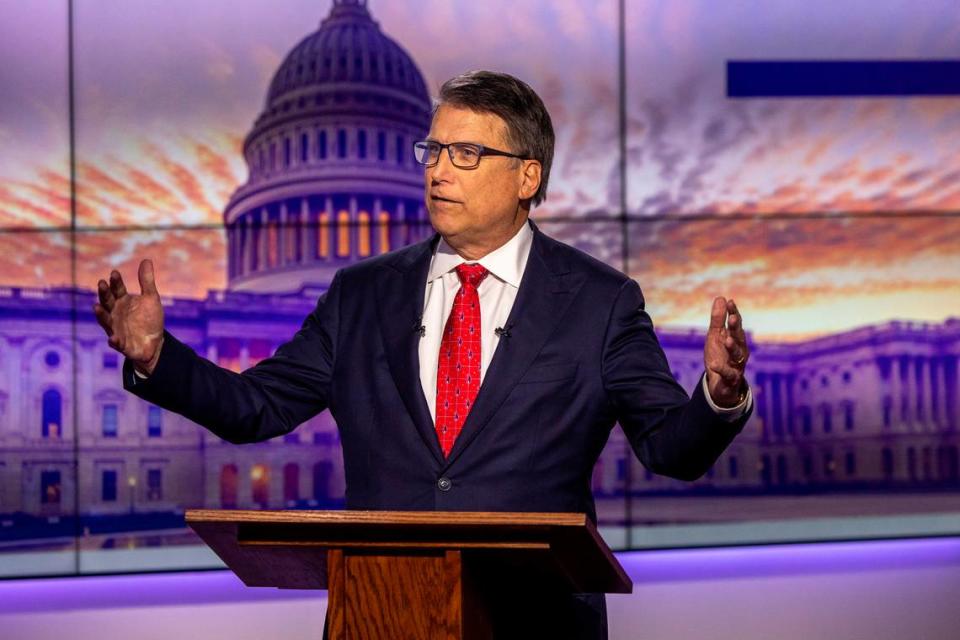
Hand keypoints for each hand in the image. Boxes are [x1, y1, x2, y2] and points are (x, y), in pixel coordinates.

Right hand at [93, 259, 164, 375]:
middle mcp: (115, 313)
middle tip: (102, 283)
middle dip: (104, 294)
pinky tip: (112, 338)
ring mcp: (116, 328)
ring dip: (101, 315)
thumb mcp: (151, 298)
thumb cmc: (149, 318)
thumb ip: (146, 281)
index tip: (114, 273)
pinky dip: (114, 341)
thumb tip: (146, 259)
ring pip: (106, 321)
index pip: (117, 289)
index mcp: (122, 301)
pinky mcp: (121, 344)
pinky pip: (116, 343)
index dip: (115, 282)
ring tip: (96, 307)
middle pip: (107, 302)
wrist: (155, 342)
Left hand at [704, 297, 748, 407]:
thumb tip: (721, 298)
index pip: (735, 323)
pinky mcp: (731, 378)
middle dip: (735, 328)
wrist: (721, 384)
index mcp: (735, 338)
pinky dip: (721, 369)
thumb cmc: (720, 356)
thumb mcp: (715, 336)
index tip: (729, 301)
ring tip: (726, 340)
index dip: (733, 312)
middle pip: (739, 337)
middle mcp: (739, 350)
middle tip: (732, 318)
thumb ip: (717, 319)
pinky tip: (713, 365)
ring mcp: (736, 364)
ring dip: (732, 347)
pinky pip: (728, 374)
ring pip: (737, 355)